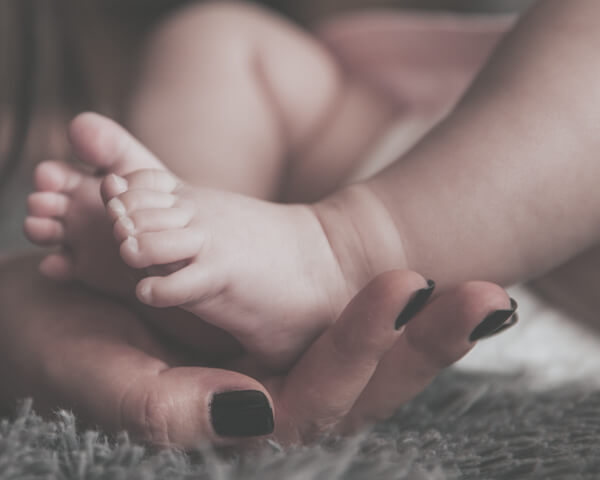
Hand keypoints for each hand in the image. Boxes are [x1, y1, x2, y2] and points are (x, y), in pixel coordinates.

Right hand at [0, 255, 515, 446]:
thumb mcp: (98, 376)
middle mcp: (261, 407)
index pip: (316, 404)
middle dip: (425, 347)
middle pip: (362, 389)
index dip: (362, 350)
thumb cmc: (58, 348)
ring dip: (423, 329)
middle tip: (488, 300)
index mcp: (227, 427)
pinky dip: (383, 309)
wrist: (48, 311)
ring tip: (482, 294)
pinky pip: (338, 327)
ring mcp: (271, 370)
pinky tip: (425, 288)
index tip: (406, 289)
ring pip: (362, 360)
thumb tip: (253, 415)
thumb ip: (165, 410)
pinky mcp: (270, 338)